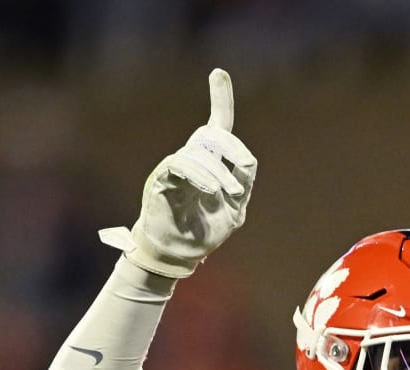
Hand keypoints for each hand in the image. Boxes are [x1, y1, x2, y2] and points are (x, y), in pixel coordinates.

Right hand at [100, 68, 256, 277]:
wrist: (179, 255)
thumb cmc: (204, 231)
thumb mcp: (236, 209)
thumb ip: (243, 182)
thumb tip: (247, 159)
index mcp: (210, 163)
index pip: (217, 126)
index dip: (220, 99)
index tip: (218, 73)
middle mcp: (191, 159)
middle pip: (212, 135)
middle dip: (232, 149)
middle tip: (243, 173)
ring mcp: (175, 168)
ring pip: (199, 153)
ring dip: (219, 173)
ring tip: (229, 195)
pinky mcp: (162, 179)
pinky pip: (180, 166)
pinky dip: (200, 176)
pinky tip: (211, 190)